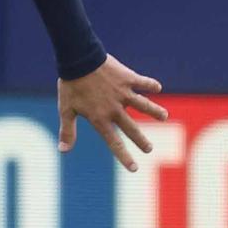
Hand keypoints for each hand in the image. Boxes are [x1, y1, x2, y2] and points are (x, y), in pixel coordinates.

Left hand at [56, 55, 166, 172]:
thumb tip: (63, 151)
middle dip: (141, 140)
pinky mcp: (128, 78)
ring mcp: (123, 93)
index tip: (134, 168)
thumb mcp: (66, 110)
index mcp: (101, 118)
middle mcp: (115, 108)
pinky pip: (142, 82)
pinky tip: (158, 87)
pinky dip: (150, 84)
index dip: (124, 156)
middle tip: (150, 149)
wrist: (79, 59)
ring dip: (154, 111)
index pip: (115, 142)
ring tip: (165, 117)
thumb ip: (67, 131)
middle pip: (132, 128)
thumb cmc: (71, 85)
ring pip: (143, 105)